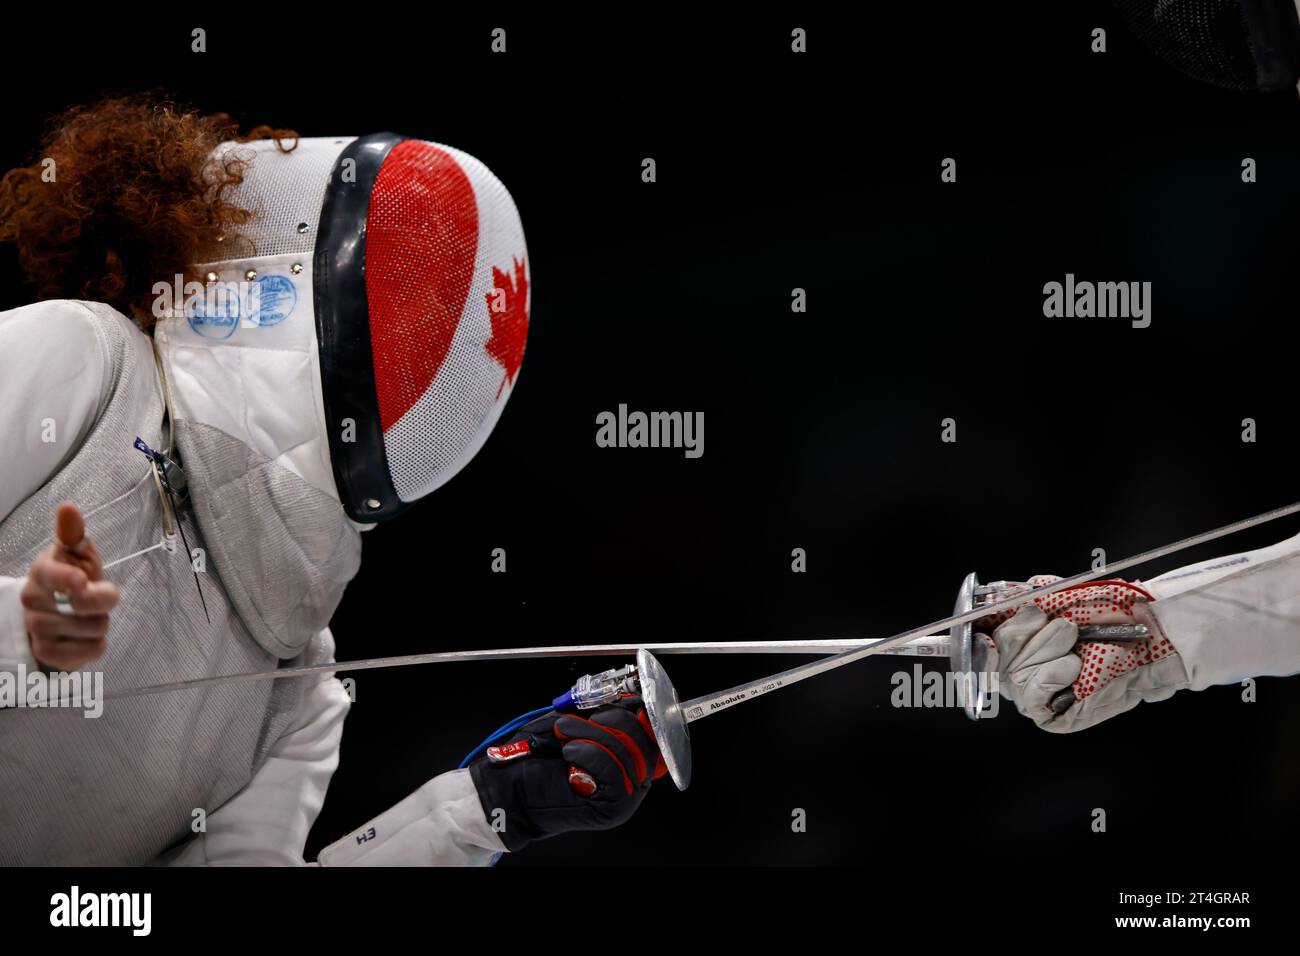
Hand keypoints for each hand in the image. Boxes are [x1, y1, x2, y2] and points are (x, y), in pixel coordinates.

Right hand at [20, 501, 117, 669]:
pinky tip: (88, 638)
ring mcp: (36, 630)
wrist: (60, 617)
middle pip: (78, 608)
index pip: (47, 575)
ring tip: (90, 619)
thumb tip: (67, 507)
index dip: (65, 579)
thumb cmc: (74, 579)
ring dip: (99, 626)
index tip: (81, 580)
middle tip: (93, 602)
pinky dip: (95, 647)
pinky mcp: (47, 654)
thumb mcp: (78, 555)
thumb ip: (73, 534)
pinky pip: (84, 654)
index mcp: (42, 572)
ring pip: (88, 631)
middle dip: (98, 606)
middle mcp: (32, 601)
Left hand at [468, 695, 666, 850]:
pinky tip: (569, 752)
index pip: (651, 730)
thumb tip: (622, 694)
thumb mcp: (569, 723)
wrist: (510, 792)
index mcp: (627, 758)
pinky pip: (614, 769)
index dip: (637, 711)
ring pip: (626, 751)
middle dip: (609, 719)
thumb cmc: (536, 760)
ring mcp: (626, 797)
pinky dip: (589, 751)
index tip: (618, 699)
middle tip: (580, 719)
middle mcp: (633, 779)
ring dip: (591, 734)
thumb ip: (598, 711)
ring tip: (564, 734)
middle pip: (643, 738)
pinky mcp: (613, 808)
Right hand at [989, 597, 1189, 732]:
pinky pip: (1034, 694)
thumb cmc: (1104, 619)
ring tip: (1075, 639)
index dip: (978, 636)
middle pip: (997, 655)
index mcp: (1012, 642)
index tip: (985, 626)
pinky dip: (1052, 675)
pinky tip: (1073, 665)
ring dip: (1047, 650)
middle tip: (1061, 624)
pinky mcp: (1049, 715)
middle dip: (1024, 634)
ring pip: (1016, 674)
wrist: (1142, 641)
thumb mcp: (1063, 597)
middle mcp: (1015, 670)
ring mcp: (1030, 695)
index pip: (980, 641)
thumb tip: (1005, 593)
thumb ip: (1031, 593)